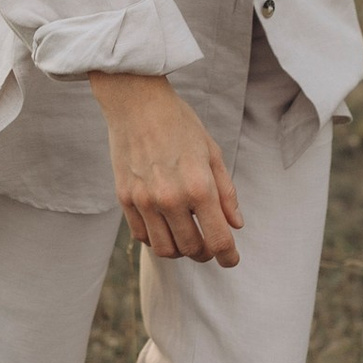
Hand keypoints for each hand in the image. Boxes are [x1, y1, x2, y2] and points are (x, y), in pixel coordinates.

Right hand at [86, 71, 243, 265]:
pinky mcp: (125, 199)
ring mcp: (145, 201)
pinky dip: (156, 239)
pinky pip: (142, 236)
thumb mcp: (212, 153)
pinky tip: (165, 226)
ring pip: (165, 249)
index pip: (218, 239)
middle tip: (211, 245)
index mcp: (199, 186)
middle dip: (206, 253)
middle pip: (192, 249)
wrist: (136, 103)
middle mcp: (171, 198)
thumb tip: (236, 224)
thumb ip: (226, 192)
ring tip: (188, 237)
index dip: (229, 256)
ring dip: (181, 250)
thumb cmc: (179, 123)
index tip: (232, 259)